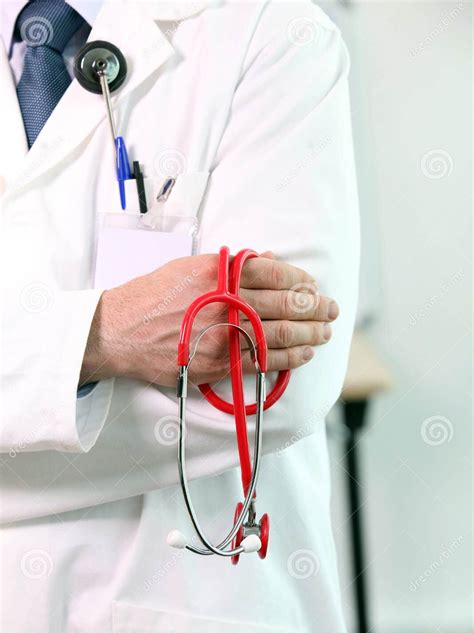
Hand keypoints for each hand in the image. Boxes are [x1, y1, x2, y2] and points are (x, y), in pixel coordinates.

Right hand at [80, 253, 338, 387]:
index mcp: (221, 274)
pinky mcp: (221, 362)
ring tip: (326, 331)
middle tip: (332, 310)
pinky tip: (305, 353)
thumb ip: (232, 264)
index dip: (302, 281)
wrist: (121, 331)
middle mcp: (226, 302)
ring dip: (311, 332)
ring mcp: (225, 335)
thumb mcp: (190, 266)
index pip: (276, 273)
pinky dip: (291, 358)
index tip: (312, 286)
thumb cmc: (154, 294)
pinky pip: (266, 361)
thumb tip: (269, 259)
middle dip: (316, 307)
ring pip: (282, 333)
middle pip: (286, 304)